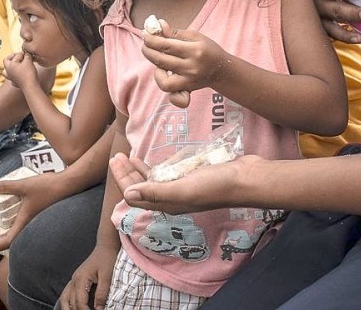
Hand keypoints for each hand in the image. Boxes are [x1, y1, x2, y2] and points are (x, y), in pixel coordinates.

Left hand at [0, 171, 69, 251]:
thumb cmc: (48, 187)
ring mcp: (39, 221)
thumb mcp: (24, 185)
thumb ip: (8, 186)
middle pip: (14, 240)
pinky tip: (18, 214)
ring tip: (2, 227)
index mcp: (25, 221)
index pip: (7, 241)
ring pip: (22, 233)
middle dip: (1, 242)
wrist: (70, 185)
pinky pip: (28, 225)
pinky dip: (20, 224)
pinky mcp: (43, 214)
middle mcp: (32, 225)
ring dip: (11, 233)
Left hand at [3, 51, 39, 89]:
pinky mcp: (16, 83)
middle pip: (6, 63)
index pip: (14, 56)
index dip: (20, 53)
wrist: (30, 86)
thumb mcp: (28, 61)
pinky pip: (12, 78)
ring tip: (18, 65)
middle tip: (21, 57)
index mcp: (9, 65)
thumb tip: (27, 53)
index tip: (25, 53)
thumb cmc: (28, 73)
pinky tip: (20, 74)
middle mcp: (8, 72)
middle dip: (13, 58)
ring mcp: (11, 78)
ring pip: (7, 71)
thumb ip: (27, 55)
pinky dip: (15, 75)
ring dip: (12, 67)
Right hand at [58, 243, 119, 309]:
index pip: (80, 303)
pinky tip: (73, 307)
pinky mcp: (76, 279)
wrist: (106, 246)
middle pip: (71, 303)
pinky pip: (67, 293)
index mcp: (81, 279)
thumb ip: (101, 294)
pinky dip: (68, 302)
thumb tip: (99, 309)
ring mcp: (74, 279)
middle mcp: (74, 280)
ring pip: (64, 298)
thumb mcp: (107, 277)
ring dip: (68, 309)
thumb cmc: (107, 258)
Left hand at [109, 152, 261, 214]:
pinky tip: (155, 159)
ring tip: (129, 156)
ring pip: (154, 181)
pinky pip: (168, 174)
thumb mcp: (181, 188)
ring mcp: (183, 188)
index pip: (136, 195)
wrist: (245, 179)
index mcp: (167, 204)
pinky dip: (157, 167)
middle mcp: (172, 199)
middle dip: (127, 174)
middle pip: (142, 188)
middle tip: (117, 156)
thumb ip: (155, 192)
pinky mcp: (192, 178)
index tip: (114, 160)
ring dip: (140, 170)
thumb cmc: (214, 185)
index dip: (123, 179)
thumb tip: (128, 195)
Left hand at [142, 20, 225, 106]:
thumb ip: (175, 33)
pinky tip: (166, 77)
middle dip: (148, 51)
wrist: (222, 70)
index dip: (152, 40)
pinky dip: (167, 89)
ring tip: (158, 61)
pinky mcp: (189, 89)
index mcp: (195, 50)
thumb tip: (159, 25)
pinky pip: (174, 96)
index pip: (166, 45)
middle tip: (146, 45)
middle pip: (162, 61)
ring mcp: (190, 81)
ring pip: (163, 81)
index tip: (145, 34)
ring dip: (156, 69)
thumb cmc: (207, 50)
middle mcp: (192, 67)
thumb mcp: (195, 36)